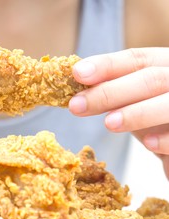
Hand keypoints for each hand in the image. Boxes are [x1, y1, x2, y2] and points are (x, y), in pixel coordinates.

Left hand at [69, 48, 168, 177]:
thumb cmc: (156, 120)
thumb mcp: (133, 101)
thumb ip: (112, 91)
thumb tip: (74, 86)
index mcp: (165, 65)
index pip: (136, 60)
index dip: (106, 65)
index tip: (77, 73)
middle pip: (150, 79)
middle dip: (110, 92)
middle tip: (76, 106)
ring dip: (138, 113)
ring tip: (108, 124)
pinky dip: (167, 139)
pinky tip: (149, 143)